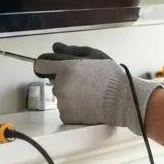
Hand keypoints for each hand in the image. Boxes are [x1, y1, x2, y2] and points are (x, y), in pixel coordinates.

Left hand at [33, 42, 162, 130]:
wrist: (123, 101)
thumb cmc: (112, 77)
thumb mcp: (94, 56)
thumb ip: (71, 51)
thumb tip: (55, 47)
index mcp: (66, 68)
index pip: (40, 65)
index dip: (45, 66)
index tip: (50, 69)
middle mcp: (60, 85)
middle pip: (54, 82)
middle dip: (65, 81)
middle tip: (84, 83)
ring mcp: (62, 102)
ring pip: (61, 97)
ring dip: (70, 96)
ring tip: (89, 95)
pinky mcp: (66, 116)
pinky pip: (65, 110)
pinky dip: (73, 109)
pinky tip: (87, 105)